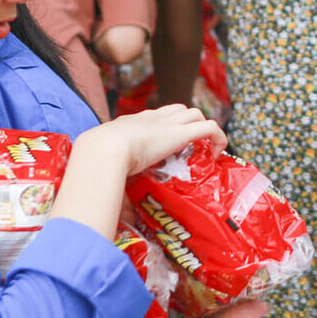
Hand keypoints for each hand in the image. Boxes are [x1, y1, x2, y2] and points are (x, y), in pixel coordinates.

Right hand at [90, 103, 225, 175]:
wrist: (104, 149)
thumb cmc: (98, 160)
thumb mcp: (103, 166)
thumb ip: (111, 180)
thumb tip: (114, 208)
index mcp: (131, 123)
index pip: (152, 118)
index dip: (164, 129)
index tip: (164, 148)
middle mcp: (151, 118)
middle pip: (177, 109)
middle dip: (187, 123)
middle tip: (189, 148)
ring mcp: (167, 124)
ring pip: (195, 113)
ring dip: (203, 128)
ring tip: (204, 151)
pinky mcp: (181, 133)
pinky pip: (210, 127)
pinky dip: (218, 137)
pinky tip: (217, 154)